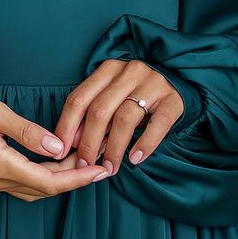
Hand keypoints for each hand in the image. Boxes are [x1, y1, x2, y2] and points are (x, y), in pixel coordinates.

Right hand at [0, 87, 113, 202]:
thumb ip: (26, 131)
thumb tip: (58, 148)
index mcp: (1, 166)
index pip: (50, 182)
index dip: (80, 178)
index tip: (102, 170)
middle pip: (46, 189)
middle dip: (76, 179)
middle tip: (102, 161)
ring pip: (35, 188)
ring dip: (61, 178)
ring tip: (84, 159)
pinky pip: (24, 182)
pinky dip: (45, 175)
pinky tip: (55, 159)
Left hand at [48, 58, 185, 176]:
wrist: (177, 78)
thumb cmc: (135, 92)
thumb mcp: (111, 95)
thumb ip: (92, 113)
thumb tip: (72, 142)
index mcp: (107, 69)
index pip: (79, 98)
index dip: (66, 126)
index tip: (60, 151)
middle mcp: (129, 72)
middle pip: (100, 110)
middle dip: (88, 142)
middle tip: (84, 165)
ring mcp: (153, 84)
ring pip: (125, 118)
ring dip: (113, 148)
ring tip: (109, 168)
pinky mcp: (173, 99)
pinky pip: (158, 124)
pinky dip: (145, 143)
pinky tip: (135, 159)